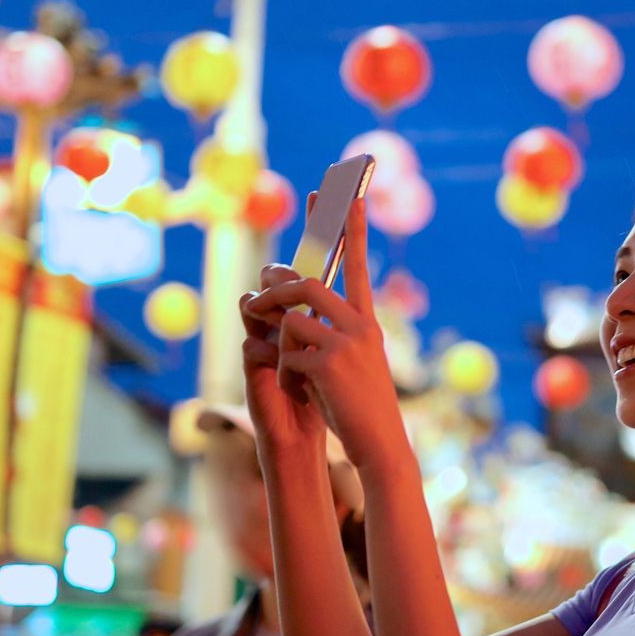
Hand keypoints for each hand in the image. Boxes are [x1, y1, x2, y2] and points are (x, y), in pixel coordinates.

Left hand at [242, 198, 407, 469]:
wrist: (380, 444)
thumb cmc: (360, 407)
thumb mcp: (348, 363)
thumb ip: (326, 334)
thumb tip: (291, 313)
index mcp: (366, 322)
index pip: (356, 263)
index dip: (350, 226)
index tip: (346, 191)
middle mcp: (360, 325)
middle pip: (307, 284)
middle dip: (275, 289)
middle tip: (254, 300)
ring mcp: (346, 343)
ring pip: (292, 319)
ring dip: (273, 337)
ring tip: (278, 359)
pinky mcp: (328, 365)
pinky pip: (287, 354)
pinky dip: (284, 372)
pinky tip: (299, 391)